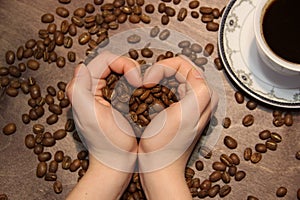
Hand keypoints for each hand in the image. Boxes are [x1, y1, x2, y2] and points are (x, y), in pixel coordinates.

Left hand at [66, 51, 141, 198]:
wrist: (118, 162)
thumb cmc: (107, 142)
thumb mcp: (89, 115)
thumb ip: (78, 89)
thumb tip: (82, 67)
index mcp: (86, 88)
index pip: (105, 60)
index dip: (124, 63)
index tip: (136, 80)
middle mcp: (94, 88)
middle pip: (115, 63)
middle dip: (131, 68)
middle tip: (141, 82)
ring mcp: (107, 94)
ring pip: (123, 72)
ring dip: (136, 76)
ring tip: (144, 87)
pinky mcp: (118, 102)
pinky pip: (128, 84)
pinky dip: (138, 85)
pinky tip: (144, 92)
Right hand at [138, 56, 217, 199]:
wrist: (158, 165)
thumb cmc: (166, 145)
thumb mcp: (186, 114)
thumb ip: (198, 88)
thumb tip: (192, 70)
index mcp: (203, 95)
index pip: (183, 64)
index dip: (162, 68)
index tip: (149, 80)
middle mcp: (198, 97)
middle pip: (177, 69)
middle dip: (157, 73)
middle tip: (145, 84)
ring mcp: (187, 103)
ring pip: (170, 78)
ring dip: (154, 80)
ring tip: (144, 90)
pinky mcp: (177, 109)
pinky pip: (165, 89)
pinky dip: (154, 89)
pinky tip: (147, 98)